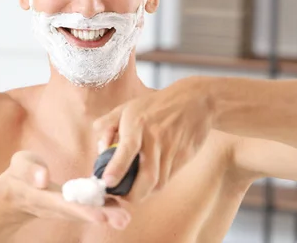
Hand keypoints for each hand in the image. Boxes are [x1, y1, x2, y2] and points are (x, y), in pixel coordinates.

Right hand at [0, 151, 130, 229]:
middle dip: (102, 216)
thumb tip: (43, 178)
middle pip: (80, 213)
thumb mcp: (18, 166)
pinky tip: (122, 208)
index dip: (81, 210)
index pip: (63, 204)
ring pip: (87, 212)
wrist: (15, 195)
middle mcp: (56, 207)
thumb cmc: (18, 176)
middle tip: (123, 219)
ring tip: (125, 218)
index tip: (100, 216)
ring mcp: (64, 209)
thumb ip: (29, 169)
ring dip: (107, 215)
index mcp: (42, 197)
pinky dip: (105, 208)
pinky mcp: (72, 205)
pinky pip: (89, 207)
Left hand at [93, 77, 213, 201]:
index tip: (108, 182)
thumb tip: (101, 151)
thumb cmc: (156, 105)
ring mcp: (171, 148)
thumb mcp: (127, 107)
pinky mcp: (184, 156)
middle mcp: (155, 137)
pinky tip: (148, 178)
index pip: (127, 148)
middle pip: (147, 176)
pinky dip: (155, 184)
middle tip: (121, 195)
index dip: (117, 167)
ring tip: (132, 189)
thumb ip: (107, 126)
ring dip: (143, 192)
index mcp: (137, 122)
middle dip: (132, 195)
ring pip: (158, 182)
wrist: (196, 101)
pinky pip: (168, 178)